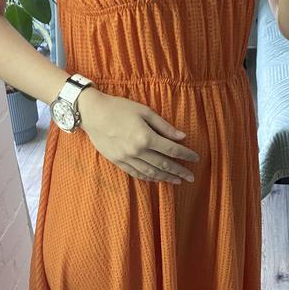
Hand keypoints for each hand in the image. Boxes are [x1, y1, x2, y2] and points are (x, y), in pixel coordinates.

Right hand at [78, 88, 199, 184]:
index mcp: (146, 137)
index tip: (195, 159)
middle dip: (180, 171)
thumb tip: (182, 137)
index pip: (172, 150)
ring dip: (166, 178)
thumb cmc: (119, 108)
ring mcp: (127, 158)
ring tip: (177, 181)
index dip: (186, 155)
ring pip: (151, 172)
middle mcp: (137, 151)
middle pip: (164, 164)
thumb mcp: (144, 111)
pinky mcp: (118, 162)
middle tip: (191, 177)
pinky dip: (149, 178)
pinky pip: (137, 173)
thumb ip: (164, 126)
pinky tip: (157, 179)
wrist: (92, 113)